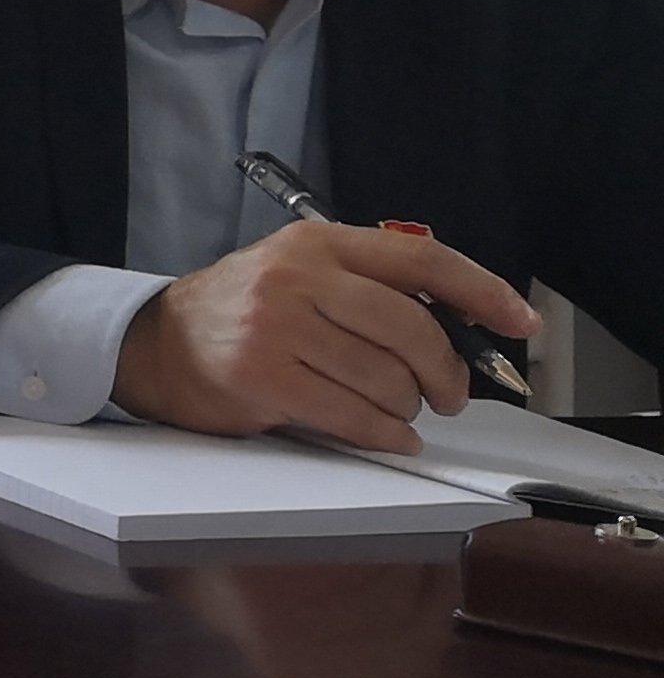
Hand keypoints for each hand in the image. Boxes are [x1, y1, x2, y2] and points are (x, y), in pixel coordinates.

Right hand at [111, 220, 537, 452]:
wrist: (156, 344)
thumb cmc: (243, 313)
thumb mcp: (301, 273)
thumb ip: (370, 285)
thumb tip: (463, 323)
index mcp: (316, 242)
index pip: (422, 258)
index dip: (483, 291)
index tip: (521, 322)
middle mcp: (296, 277)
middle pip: (413, 328)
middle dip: (447, 373)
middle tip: (448, 394)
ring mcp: (276, 328)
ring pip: (388, 379)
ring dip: (407, 408)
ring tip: (395, 411)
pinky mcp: (263, 379)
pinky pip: (355, 417)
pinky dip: (384, 435)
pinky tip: (384, 434)